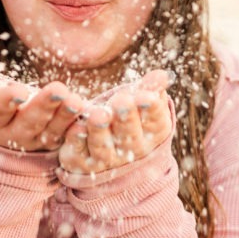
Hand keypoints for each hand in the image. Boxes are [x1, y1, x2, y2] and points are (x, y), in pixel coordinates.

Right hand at [0, 51, 82, 152]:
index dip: (7, 100)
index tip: (19, 91)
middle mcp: (12, 134)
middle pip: (30, 121)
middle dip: (45, 105)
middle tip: (59, 89)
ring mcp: (35, 141)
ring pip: (52, 130)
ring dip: (66, 116)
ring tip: (77, 101)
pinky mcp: (54, 144)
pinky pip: (68, 137)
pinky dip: (79, 129)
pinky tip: (89, 115)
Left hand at [58, 70, 172, 174]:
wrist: (111, 152)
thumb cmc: (131, 116)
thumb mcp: (144, 102)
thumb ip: (152, 88)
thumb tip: (162, 75)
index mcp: (152, 133)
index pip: (154, 121)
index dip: (150, 108)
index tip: (145, 96)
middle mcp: (131, 150)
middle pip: (128, 134)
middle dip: (125, 117)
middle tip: (122, 101)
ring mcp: (107, 158)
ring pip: (102, 145)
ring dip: (99, 129)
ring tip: (98, 114)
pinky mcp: (82, 162)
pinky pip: (79, 150)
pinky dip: (77, 139)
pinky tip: (76, 126)